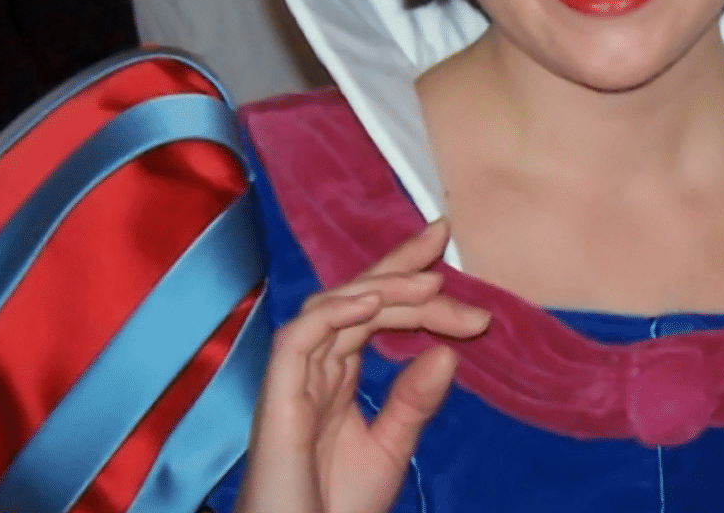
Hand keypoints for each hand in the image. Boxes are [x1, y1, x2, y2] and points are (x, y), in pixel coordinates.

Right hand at [236, 220, 488, 512]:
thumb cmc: (334, 508)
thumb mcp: (389, 448)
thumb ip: (413, 402)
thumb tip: (446, 354)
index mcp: (334, 377)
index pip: (370, 309)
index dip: (402, 274)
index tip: (443, 245)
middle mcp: (311, 370)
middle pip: (352, 298)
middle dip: (396, 264)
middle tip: (441, 238)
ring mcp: (291, 382)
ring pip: (329, 308)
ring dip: (380, 288)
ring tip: (429, 282)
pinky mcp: (277, 399)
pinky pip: (297, 339)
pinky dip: (333, 315)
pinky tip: (372, 305)